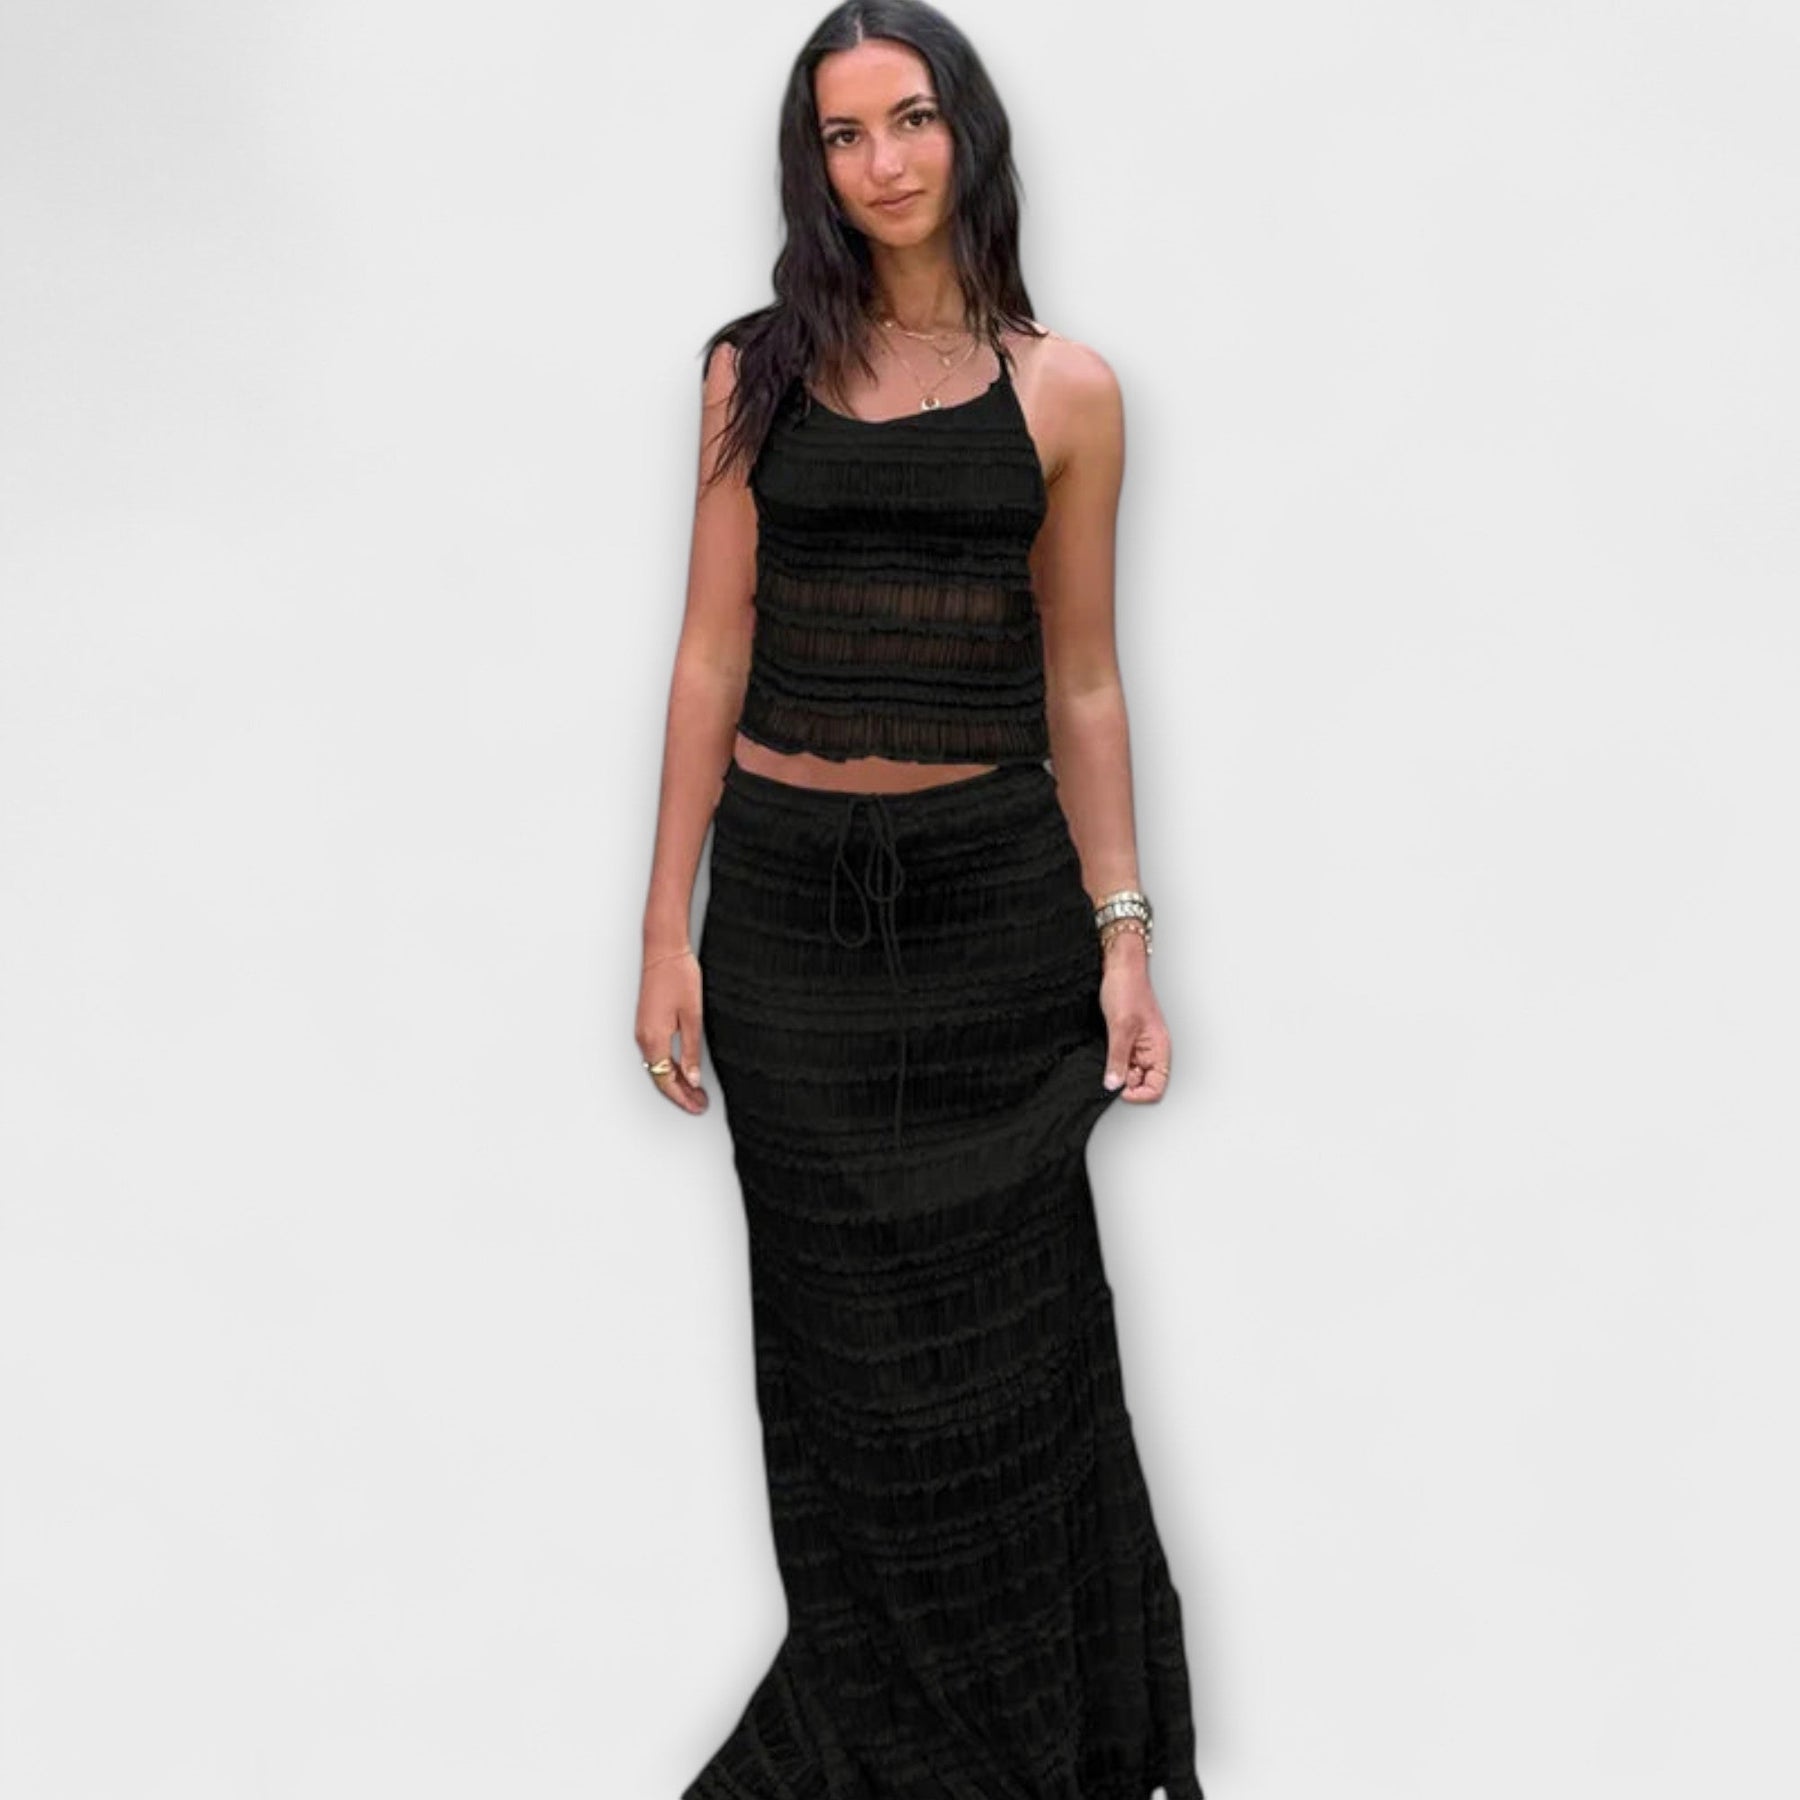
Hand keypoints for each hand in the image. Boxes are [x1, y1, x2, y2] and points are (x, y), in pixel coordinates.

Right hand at [635, 948, 707, 1113]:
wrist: (663, 951)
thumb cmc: (678, 977)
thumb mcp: (692, 1017)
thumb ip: (691, 1051)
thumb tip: (692, 1078)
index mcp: (654, 1039)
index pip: (666, 1081)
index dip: (682, 1097)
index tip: (698, 1106)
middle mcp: (643, 1038)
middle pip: (659, 1077)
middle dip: (680, 1093)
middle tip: (699, 1103)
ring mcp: (642, 1031)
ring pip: (657, 1066)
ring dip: (675, 1081)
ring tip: (695, 1091)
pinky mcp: (645, 1023)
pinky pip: (655, 1054)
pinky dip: (669, 1066)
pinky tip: (683, 1068)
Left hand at [1098, 932, 1170, 1103]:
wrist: (1118, 965)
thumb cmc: (1127, 988)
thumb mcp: (1121, 1027)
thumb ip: (1118, 1058)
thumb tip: (1114, 1084)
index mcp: (1159, 1049)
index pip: (1156, 1087)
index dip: (1138, 1094)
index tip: (1118, 1089)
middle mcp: (1150, 1050)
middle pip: (1141, 1083)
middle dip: (1124, 1082)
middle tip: (1108, 1071)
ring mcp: (1137, 1045)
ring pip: (1127, 1072)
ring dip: (1115, 1070)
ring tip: (1104, 1057)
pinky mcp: (1123, 1038)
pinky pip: (1118, 1059)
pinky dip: (1109, 1060)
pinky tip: (1100, 1052)